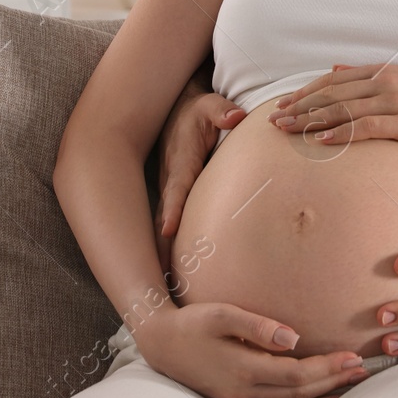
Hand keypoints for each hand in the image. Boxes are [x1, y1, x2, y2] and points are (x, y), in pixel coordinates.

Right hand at [131, 303, 368, 397]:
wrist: (163, 344)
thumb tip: (292, 336)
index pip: (297, 376)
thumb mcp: (223, 313)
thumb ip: (257, 325)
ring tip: (351, 388)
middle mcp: (244, 394)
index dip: (328, 368)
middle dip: (335, 384)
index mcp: (243, 370)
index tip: (353, 356)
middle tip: (364, 371)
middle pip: (300, 396)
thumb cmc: (195, 323)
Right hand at [154, 82, 246, 274]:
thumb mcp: (209, 105)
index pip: (177, 190)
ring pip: (162, 229)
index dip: (172, 209)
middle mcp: (170, 182)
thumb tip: (236, 115)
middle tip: (161, 278)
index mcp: (180, 164)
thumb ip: (222, 111)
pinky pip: (168, 229)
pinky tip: (171, 278)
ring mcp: (169, 193)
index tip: (168, 231)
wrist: (178, 114)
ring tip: (164, 291)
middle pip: (164, 220)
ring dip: (161, 257)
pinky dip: (166, 252)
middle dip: (160, 247)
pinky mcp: (173, 201)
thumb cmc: (197, 113)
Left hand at [266, 64, 397, 153]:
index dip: (307, 92)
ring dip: (311, 120)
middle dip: (300, 106)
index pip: (336, 80)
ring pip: (344, 109)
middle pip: (333, 94)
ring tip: (287, 130)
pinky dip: (342, 133)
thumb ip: (373, 74)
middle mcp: (387, 82)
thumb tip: (337, 67)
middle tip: (275, 119)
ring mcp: (397, 101)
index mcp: (386, 71)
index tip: (286, 103)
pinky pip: (367, 127)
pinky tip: (322, 140)